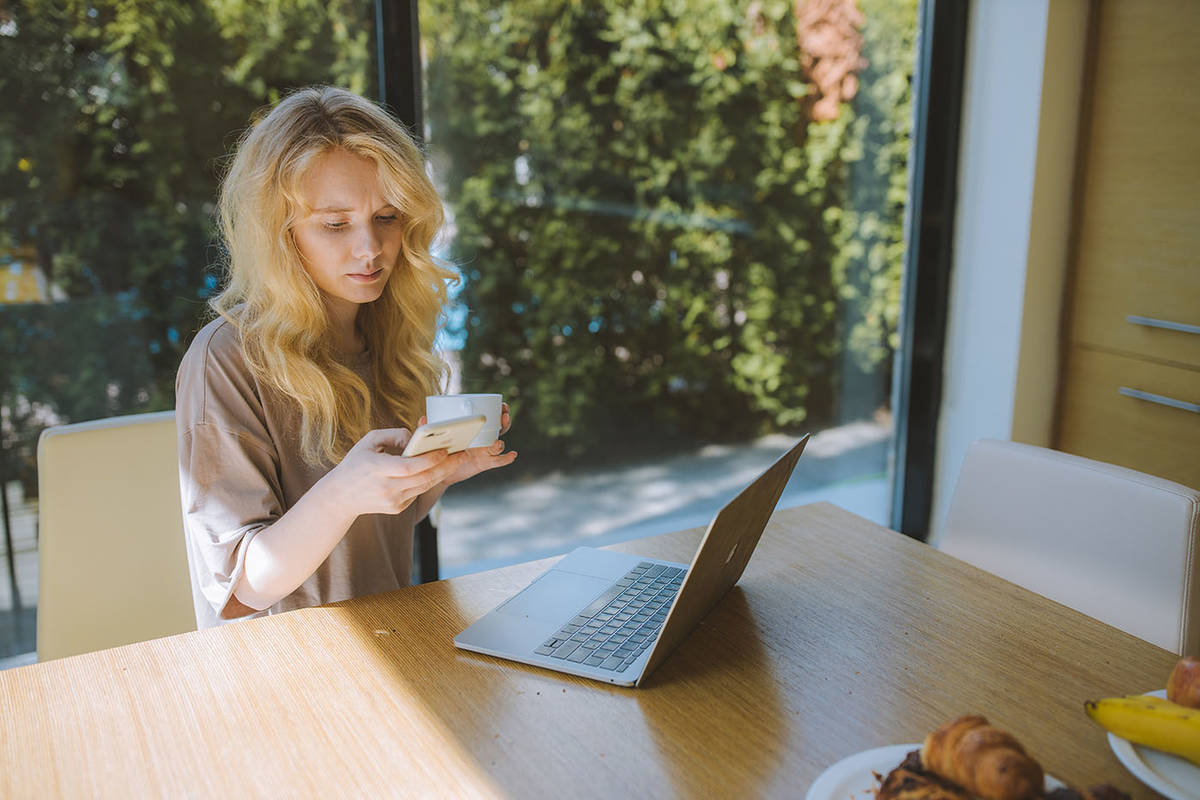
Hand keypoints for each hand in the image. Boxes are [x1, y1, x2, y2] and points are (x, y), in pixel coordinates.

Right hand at [327, 428, 472, 515]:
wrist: (341, 497)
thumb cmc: (356, 463)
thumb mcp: (369, 441)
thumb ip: (393, 434)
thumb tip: (415, 437)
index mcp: (377, 470)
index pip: (409, 467)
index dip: (430, 459)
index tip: (445, 449)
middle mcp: (386, 488)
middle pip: (424, 478)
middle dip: (447, 466)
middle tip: (463, 454)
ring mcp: (393, 501)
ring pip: (425, 486)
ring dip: (443, 473)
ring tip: (457, 460)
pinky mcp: (398, 508)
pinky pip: (419, 492)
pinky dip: (429, 480)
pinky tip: (439, 470)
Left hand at [415, 403, 515, 489]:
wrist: (438, 470)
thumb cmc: (438, 449)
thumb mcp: (434, 436)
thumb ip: (428, 428)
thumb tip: (423, 418)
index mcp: (474, 428)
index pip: (490, 417)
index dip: (499, 410)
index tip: (503, 404)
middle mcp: (483, 438)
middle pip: (500, 428)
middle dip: (505, 421)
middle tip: (504, 416)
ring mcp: (485, 451)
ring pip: (498, 444)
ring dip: (501, 442)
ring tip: (498, 442)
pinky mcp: (484, 463)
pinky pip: (498, 461)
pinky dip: (506, 458)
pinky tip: (512, 455)